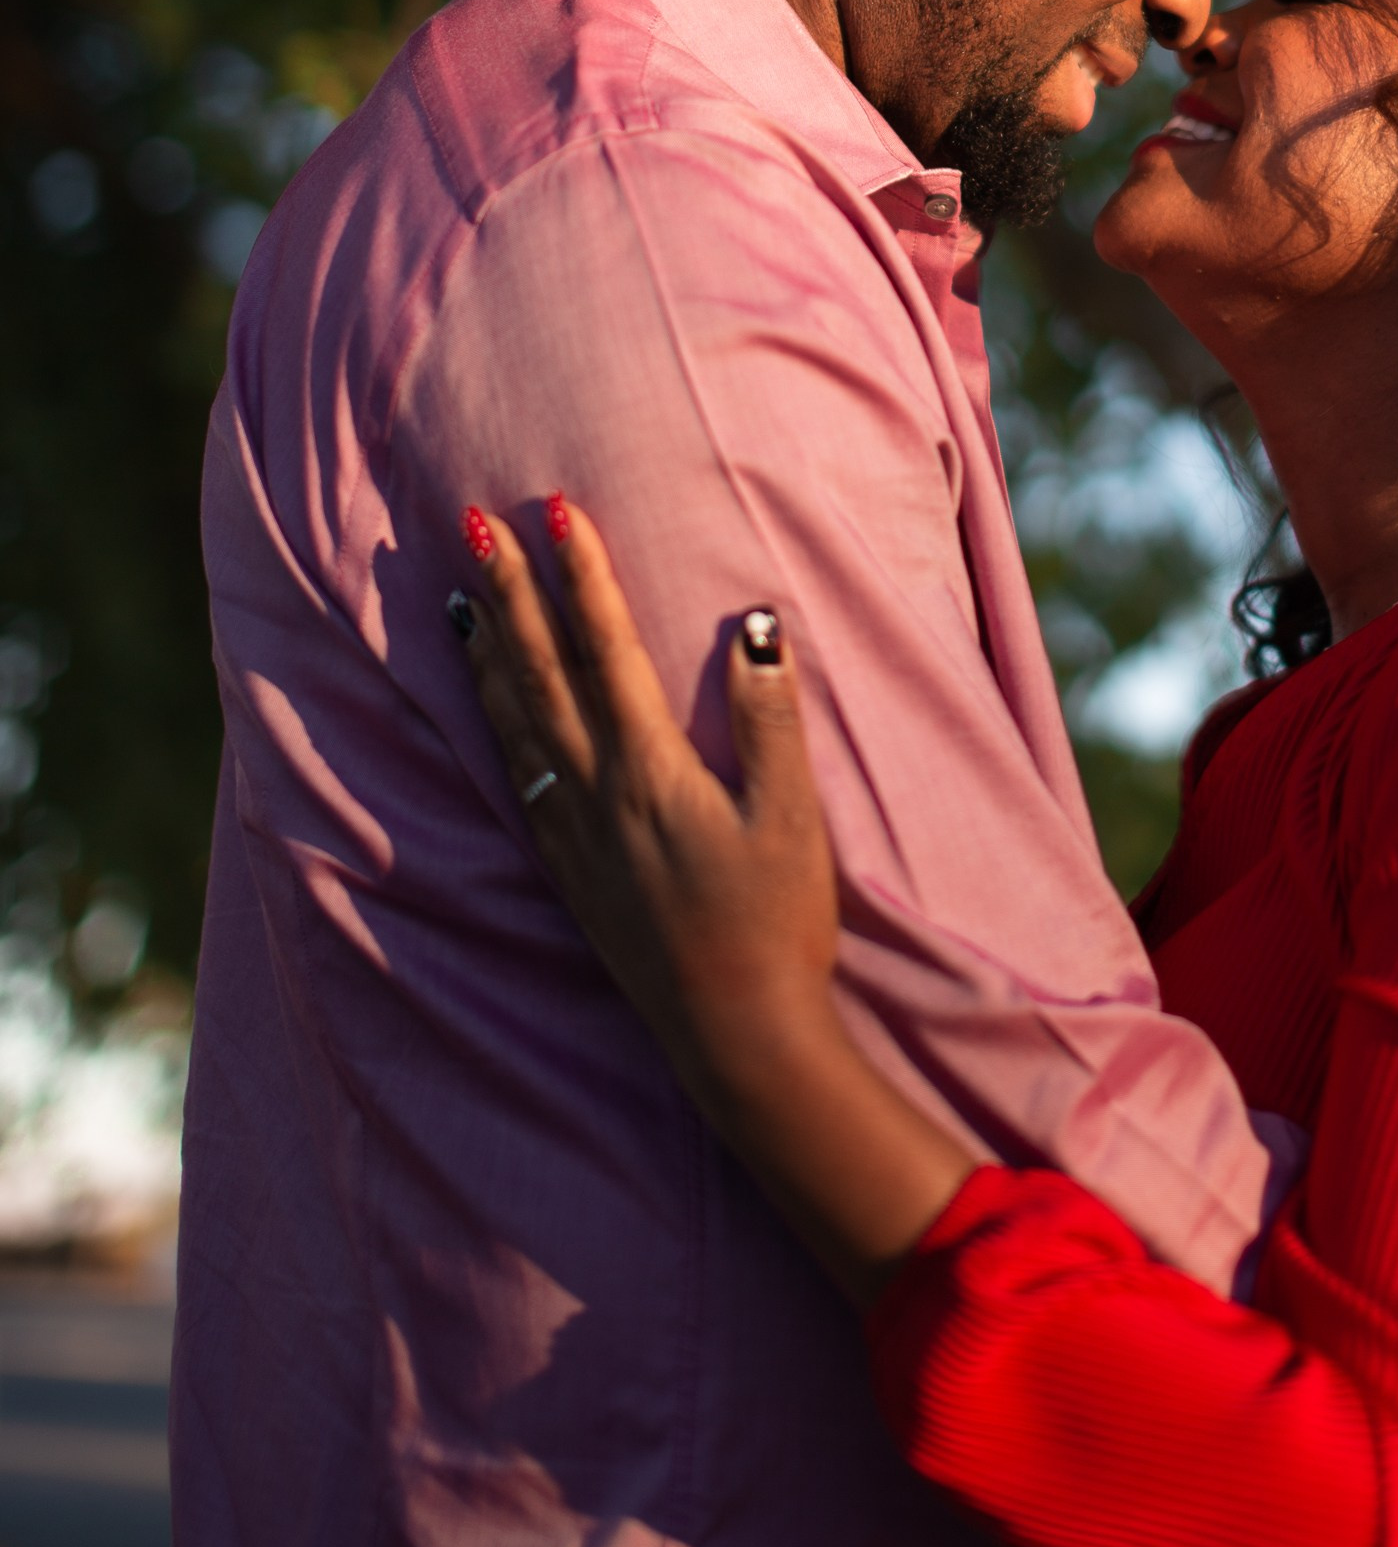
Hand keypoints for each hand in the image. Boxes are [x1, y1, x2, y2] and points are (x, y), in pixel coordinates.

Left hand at [455, 498, 974, 1295]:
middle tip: (473, 524)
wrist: (735, 1036)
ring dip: (487, 653)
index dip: (582, 574)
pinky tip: (490, 705)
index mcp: (649, 769)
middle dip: (509, 593)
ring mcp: (574, 835)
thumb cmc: (777, 924)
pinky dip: (496, 725)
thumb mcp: (789, 816)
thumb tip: (756, 623)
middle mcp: (595, 793)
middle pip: (542, 672)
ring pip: (516, 722)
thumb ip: (768, 718)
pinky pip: (518, 776)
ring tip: (459, 597)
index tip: (557, 509)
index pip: (608, 648)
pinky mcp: (568, 872)